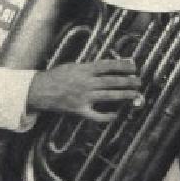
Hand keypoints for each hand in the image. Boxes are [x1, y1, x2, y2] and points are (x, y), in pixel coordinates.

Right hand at [27, 58, 141, 121]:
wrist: (40, 90)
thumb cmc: (56, 76)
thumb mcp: (73, 65)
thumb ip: (89, 66)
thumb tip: (107, 66)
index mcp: (84, 70)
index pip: (108, 66)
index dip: (122, 65)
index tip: (133, 65)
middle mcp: (86, 83)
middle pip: (111, 81)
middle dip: (127, 81)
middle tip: (139, 81)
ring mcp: (83, 97)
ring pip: (108, 96)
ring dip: (123, 95)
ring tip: (135, 94)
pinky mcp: (79, 110)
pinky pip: (96, 115)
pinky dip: (107, 116)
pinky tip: (116, 114)